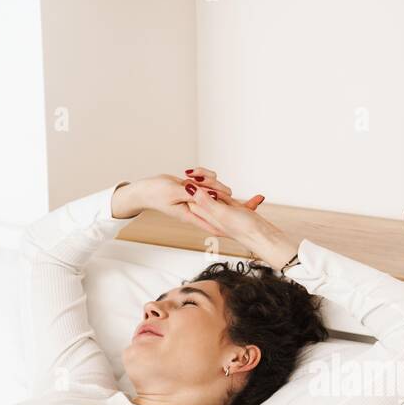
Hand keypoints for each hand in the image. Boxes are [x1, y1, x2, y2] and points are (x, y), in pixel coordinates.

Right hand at [112, 167, 262, 234]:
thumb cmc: (155, 193)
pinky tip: (193, 172)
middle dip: (240, 205)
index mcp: (195, 215)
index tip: (259, 232)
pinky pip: (209, 184)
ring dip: (212, 181)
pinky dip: (205, 176)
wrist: (144, 190)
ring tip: (195, 176)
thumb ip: (193, 193)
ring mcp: (199, 201)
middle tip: (259, 199)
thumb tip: (210, 193)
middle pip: (225, 209)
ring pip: (217, 192)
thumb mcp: (175, 192)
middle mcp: (200, 210)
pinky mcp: (197, 192)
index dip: (240, 227)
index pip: (220, 224)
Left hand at [184, 179, 296, 267]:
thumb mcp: (222, 213)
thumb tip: (188, 188)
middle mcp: (213, 216)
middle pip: (202, 196)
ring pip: (215, 193)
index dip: (192, 187)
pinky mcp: (234, 209)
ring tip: (220, 181)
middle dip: (204, 183)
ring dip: (217, 185)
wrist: (264, 237)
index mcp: (206, 219)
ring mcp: (224, 212)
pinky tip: (233, 187)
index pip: (192, 200)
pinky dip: (232, 192)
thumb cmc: (244, 229)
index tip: (191, 177)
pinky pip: (228, 196)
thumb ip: (205, 201)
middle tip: (205, 175)